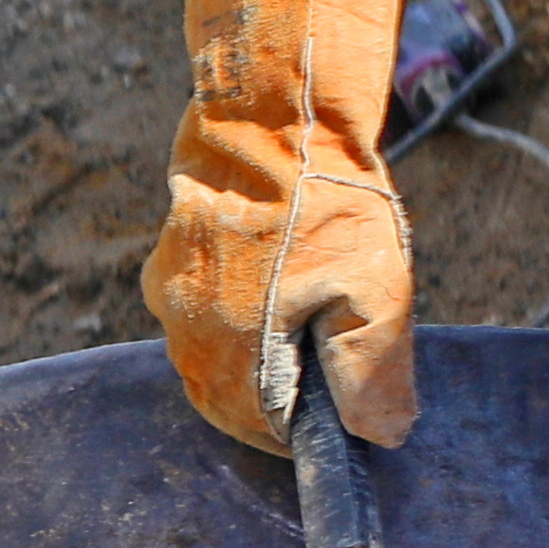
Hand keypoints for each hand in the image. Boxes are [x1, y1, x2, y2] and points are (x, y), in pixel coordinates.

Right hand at [143, 0, 424, 451]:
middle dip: (281, 394)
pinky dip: (237, 315)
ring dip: (258, 354)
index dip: (305, 434)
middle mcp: (188, 339)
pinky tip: (276, 278)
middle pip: (233, 401)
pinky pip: (202, 315)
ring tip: (307, 307)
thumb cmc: (326, 202)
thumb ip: (374, 372)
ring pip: (215, 358)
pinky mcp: (167, 262)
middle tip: (331, 353)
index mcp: (234, 358)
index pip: (263, 434)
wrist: (271, 112)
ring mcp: (169, 299)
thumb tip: (381, 435)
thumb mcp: (375, 289)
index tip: (341, 417)